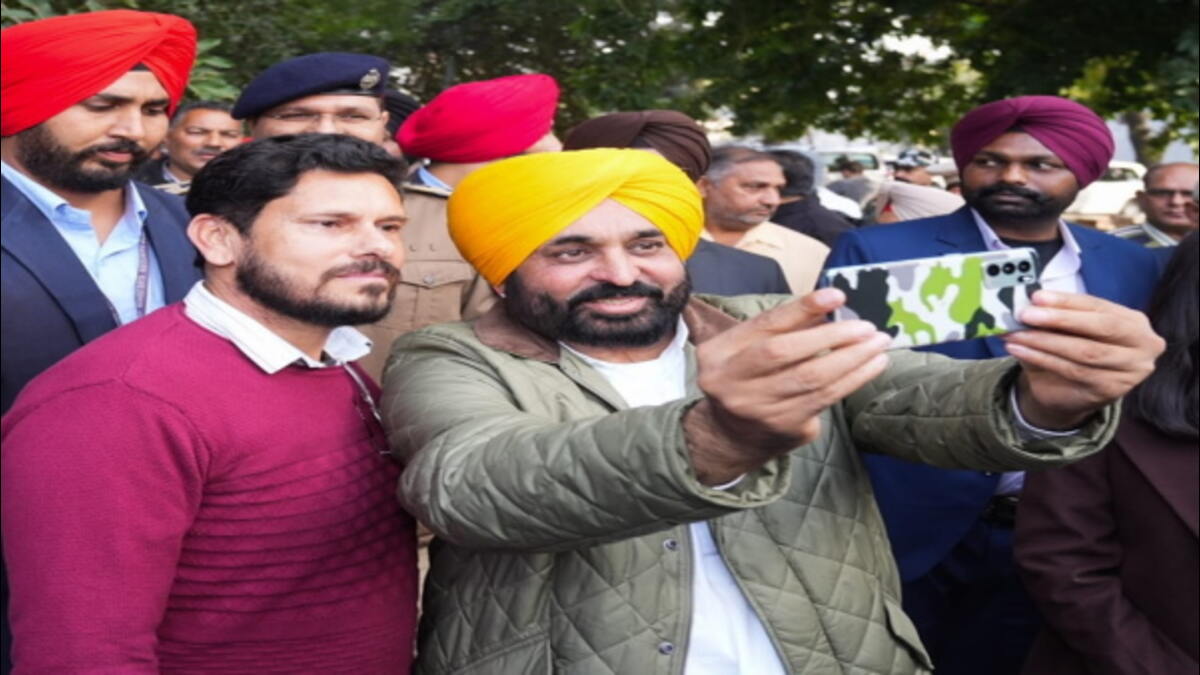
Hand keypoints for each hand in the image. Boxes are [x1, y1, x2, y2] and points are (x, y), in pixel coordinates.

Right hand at [685, 288, 891, 483]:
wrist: (730, 434)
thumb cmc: (746, 376)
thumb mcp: (748, 346)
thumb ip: (784, 325)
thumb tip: (829, 302)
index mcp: (718, 354)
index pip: (765, 325)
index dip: (802, 309)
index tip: (836, 295)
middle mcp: (732, 383)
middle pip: (785, 353)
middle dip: (832, 336)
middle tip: (867, 327)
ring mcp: (758, 409)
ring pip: (812, 379)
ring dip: (852, 359)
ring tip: (878, 344)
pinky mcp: (784, 427)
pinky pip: (824, 399)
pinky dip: (853, 379)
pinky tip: (871, 366)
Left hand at [1002, 290, 1163, 429]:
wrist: (1068, 393)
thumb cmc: (1071, 351)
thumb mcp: (1067, 329)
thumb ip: (1058, 315)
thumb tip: (1032, 301)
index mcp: (1134, 322)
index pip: (1100, 306)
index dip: (1067, 301)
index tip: (1037, 297)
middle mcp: (1143, 345)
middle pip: (1101, 327)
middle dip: (1060, 319)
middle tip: (1026, 314)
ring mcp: (1131, 370)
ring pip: (1085, 351)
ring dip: (1045, 341)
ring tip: (1015, 334)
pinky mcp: (1112, 389)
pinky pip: (1073, 370)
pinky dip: (1042, 359)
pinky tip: (1020, 350)